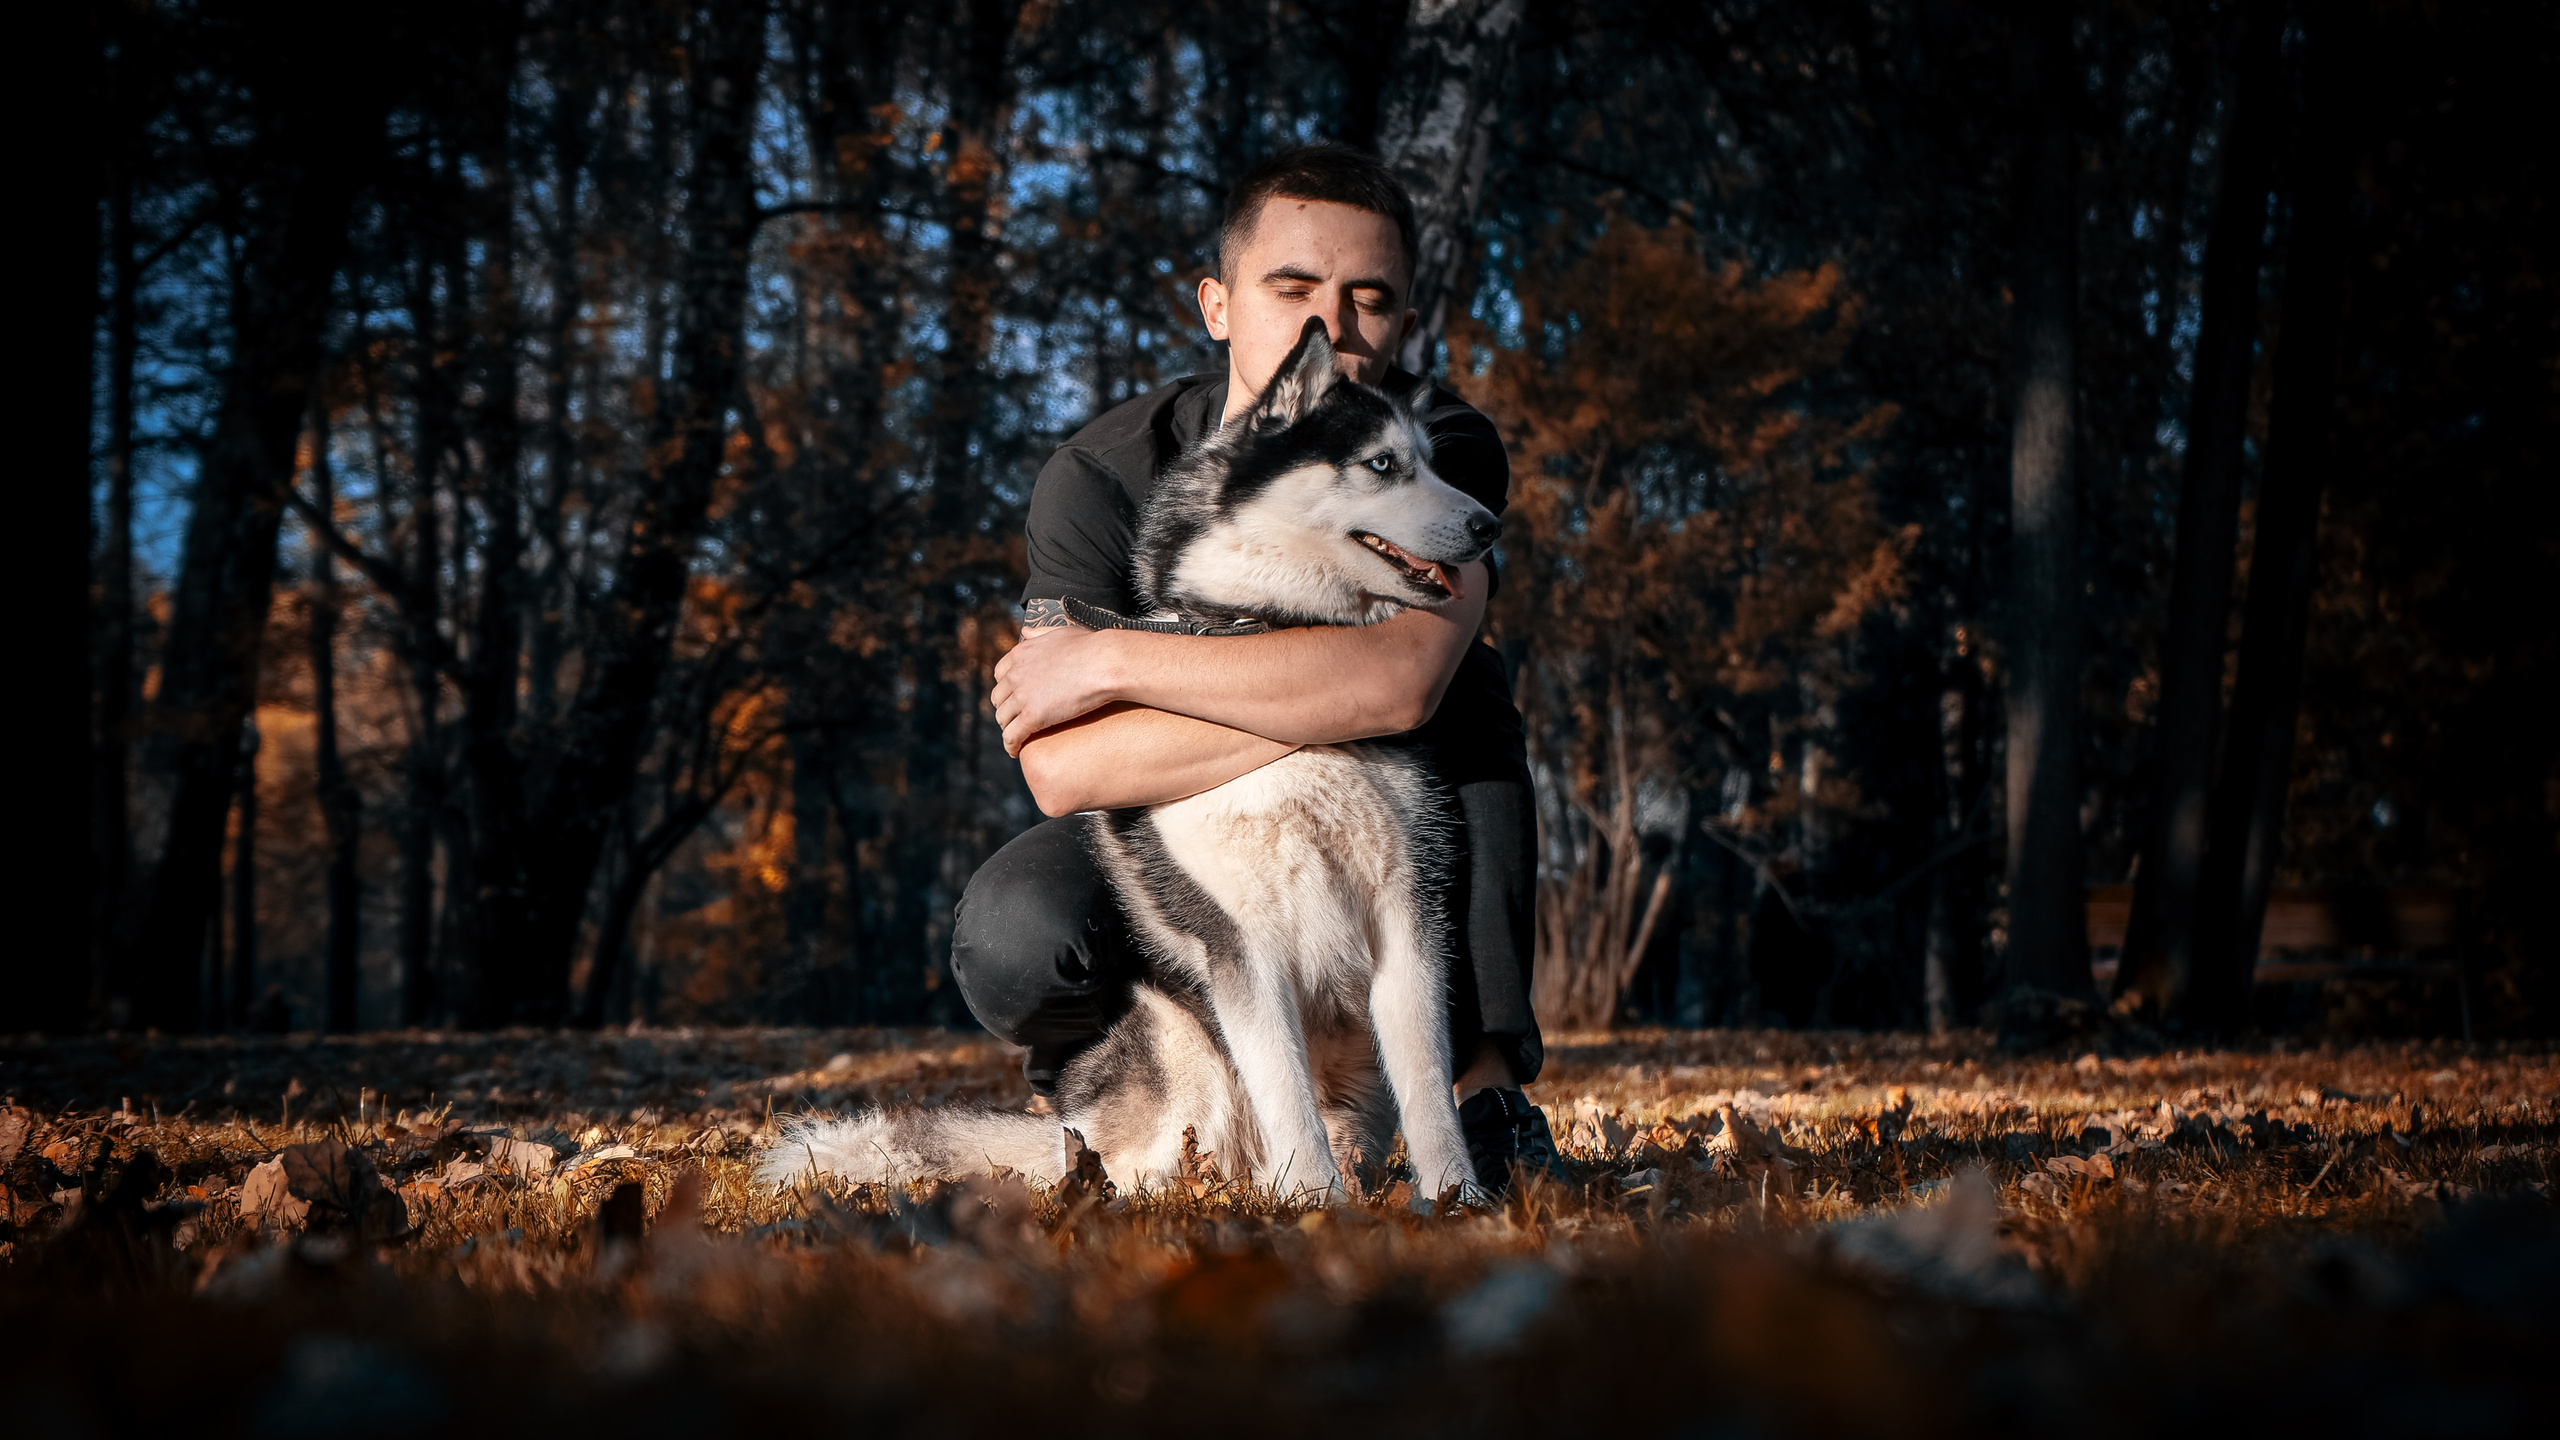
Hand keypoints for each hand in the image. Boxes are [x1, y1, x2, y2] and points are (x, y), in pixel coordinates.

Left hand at [993, 623, 1122, 755]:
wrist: (1105, 663)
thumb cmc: (1091, 647)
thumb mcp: (1060, 631)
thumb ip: (1040, 633)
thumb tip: (1026, 632)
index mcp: (1021, 653)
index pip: (999, 674)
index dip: (1006, 688)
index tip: (1013, 696)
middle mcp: (1016, 674)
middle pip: (998, 698)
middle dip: (1006, 709)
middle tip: (1016, 719)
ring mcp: (1022, 696)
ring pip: (1003, 719)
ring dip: (1008, 728)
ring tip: (1017, 737)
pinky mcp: (1033, 717)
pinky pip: (1012, 736)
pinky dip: (1011, 745)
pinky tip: (1016, 751)